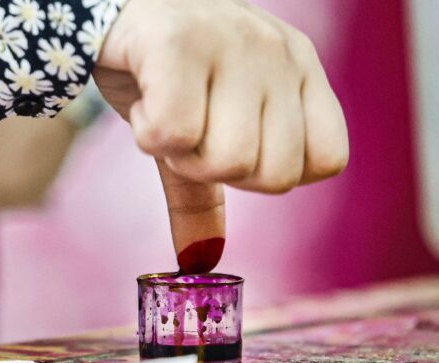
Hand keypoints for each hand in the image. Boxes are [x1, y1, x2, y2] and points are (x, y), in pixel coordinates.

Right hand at [94, 0, 347, 270]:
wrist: (113, 5)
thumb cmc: (168, 72)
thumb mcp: (201, 132)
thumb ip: (206, 197)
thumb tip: (202, 261)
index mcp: (301, 70)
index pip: (326, 161)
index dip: (270, 171)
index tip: (228, 140)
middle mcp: (278, 53)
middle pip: (275, 176)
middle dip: (216, 168)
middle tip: (190, 127)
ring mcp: (233, 41)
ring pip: (227, 160)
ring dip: (180, 153)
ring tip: (166, 109)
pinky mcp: (178, 40)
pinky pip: (176, 134)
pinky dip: (149, 134)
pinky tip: (144, 98)